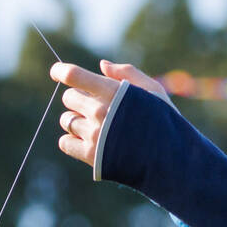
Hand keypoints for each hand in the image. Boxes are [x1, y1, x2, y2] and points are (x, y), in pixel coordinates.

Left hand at [50, 59, 170, 167]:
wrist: (170, 160)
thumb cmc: (164, 121)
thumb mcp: (153, 90)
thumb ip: (127, 74)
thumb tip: (101, 66)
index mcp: (113, 92)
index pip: (75, 76)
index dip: (61, 71)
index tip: (56, 71)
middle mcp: (100, 112)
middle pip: (69, 98)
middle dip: (78, 99)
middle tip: (93, 106)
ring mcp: (94, 135)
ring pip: (66, 120)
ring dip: (75, 120)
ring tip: (94, 126)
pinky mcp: (90, 156)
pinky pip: (65, 143)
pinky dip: (70, 140)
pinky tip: (86, 140)